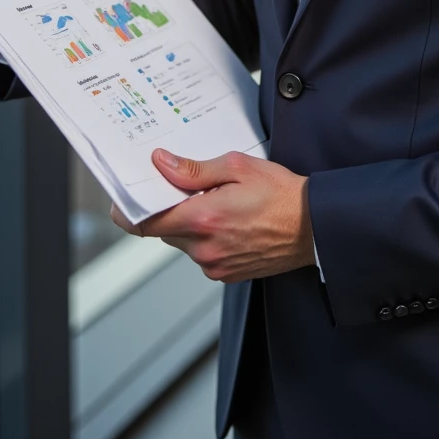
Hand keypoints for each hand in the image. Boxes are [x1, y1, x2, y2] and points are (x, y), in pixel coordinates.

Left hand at [111, 149, 314, 282]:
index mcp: (204, 219)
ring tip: (221, 203)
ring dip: (192, 223)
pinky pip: (202, 254)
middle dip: (171, 209)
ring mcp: (215, 265)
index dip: (130, 211)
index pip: (146, 223)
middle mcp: (205, 248)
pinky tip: (231, 222)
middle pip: (165, 230)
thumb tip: (161, 163)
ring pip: (184, 242)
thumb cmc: (282, 195)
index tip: (123, 201)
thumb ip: (194, 169)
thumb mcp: (237, 167)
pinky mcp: (225, 274)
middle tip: (191, 189)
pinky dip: (207, 237)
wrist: (315, 227)